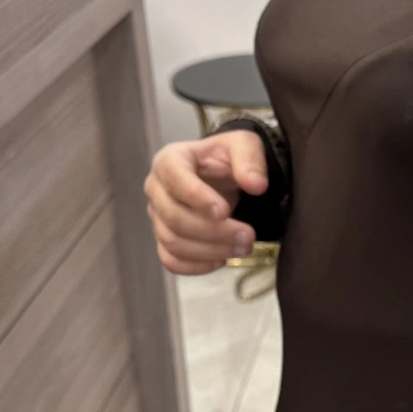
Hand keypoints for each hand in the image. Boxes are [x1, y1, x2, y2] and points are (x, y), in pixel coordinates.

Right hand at [144, 129, 266, 275]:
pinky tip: (222, 260)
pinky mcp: (164, 238)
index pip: (174, 178)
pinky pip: (171, 260)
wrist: (221, 176)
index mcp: (170, 160)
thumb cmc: (227, 158)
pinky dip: (196, 266)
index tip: (225, 212)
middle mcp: (156, 189)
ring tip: (242, 248)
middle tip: (248, 237)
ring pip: (172, 242)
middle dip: (213, 232)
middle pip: (173, 217)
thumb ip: (250, 159)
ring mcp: (157, 216)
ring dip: (210, 251)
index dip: (197, 197)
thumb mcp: (243, 145)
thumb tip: (256, 185)